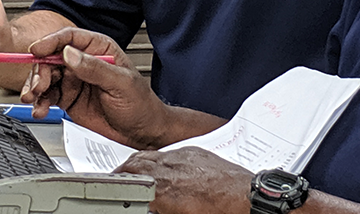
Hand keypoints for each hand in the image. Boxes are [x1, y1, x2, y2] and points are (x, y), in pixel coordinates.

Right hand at [20, 28, 169, 148]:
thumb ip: (95, 68)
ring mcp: (74, 81)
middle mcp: (83, 62)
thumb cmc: (140, 104)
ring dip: (35, 87)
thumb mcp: (121, 83)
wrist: (143, 133)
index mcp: (98, 49)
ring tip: (35, 99)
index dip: (50, 42)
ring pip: (46, 77)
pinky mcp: (68, 99)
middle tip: (38, 86)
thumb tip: (70, 54)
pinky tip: (40, 109)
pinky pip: (47, 97)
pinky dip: (40, 103)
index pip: (69, 38)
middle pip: (51, 58)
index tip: (37, 50)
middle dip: (40, 71)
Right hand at [115, 147, 252, 213]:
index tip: (113, 186)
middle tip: (119, 177)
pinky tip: (163, 167)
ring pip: (151, 155)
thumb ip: (160, 207)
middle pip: (135, 163)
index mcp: (162, 189)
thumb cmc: (218, 211)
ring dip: (141, 162)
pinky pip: (170, 152)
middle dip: (124, 169)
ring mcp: (182, 157)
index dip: (117, 182)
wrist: (246, 197)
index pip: (128, 180)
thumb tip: (152, 207)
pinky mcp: (194, 152)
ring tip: (137, 171)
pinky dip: (162, 159)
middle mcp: (169, 169)